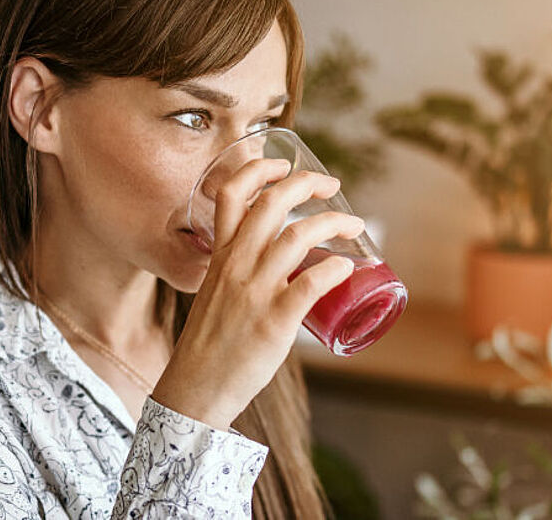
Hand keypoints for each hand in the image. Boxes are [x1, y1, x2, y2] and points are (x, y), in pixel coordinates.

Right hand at [152, 159, 363, 429]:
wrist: (196, 388)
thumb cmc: (210, 345)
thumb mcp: (215, 294)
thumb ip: (239, 274)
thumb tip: (280, 269)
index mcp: (220, 256)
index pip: (232, 195)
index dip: (259, 169)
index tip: (283, 163)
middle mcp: (237, 266)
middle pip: (272, 204)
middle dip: (307, 183)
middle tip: (331, 186)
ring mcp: (256, 291)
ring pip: (298, 236)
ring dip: (334, 223)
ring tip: (355, 226)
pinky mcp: (274, 321)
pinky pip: (311, 283)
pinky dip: (334, 267)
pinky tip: (347, 266)